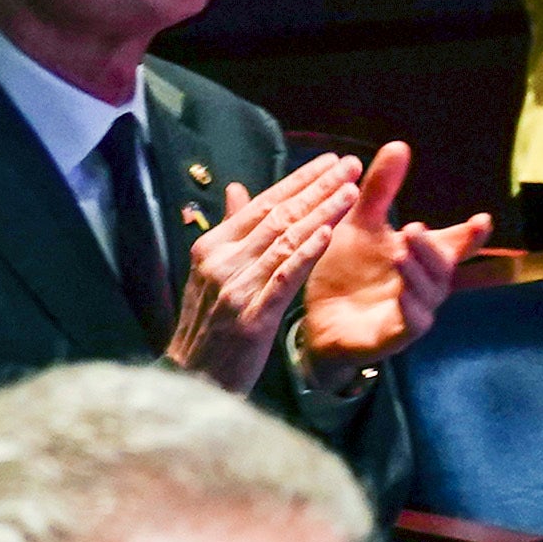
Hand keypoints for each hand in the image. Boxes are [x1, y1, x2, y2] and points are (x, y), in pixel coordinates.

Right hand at [164, 153, 368, 391]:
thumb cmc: (208, 326)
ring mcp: (235, 289)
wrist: (191, 381)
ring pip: (285, 241)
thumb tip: (238, 188)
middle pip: (278, 216)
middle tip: (350, 164)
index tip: (330, 160)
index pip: (263, 203)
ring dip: (321, 212)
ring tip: (351, 190)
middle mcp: (221, 261)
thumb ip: (231, 230)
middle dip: (318, 187)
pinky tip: (328, 234)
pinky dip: (305, 254)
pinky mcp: (250, 318)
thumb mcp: (212, 273)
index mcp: (212, 246)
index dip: (299, 180)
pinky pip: (283, 278)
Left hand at [292, 144, 485, 376]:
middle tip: (414, 228)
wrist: (312, 318)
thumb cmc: (343, 269)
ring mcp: (411, 312)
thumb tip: (399, 145)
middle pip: (443, 267)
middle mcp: (422, 285)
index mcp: (419, 257)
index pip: (454, 244)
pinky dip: (410, 308)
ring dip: (418, 273)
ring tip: (401, 251)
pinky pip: (411, 324)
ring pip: (429, 294)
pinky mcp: (393, 338)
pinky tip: (401, 291)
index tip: (482, 220)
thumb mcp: (359, 224)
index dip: (471, 234)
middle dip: (433, 247)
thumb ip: (380, 190)